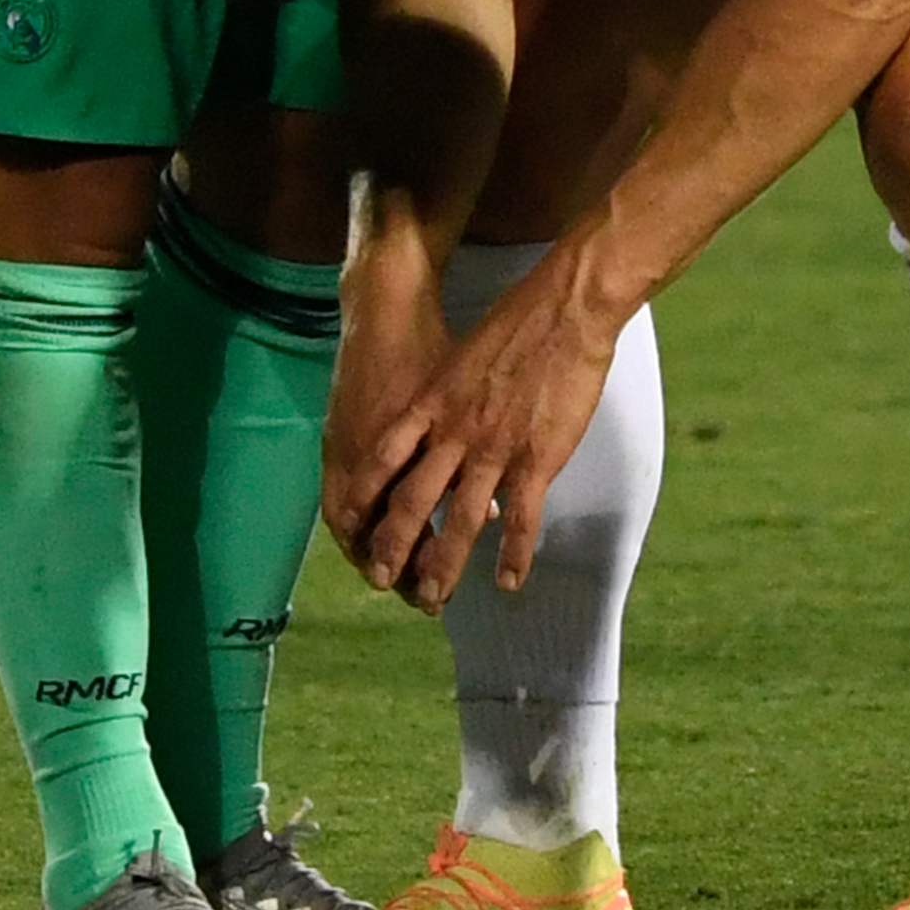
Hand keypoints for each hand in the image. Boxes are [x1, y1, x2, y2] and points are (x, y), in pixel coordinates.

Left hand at [326, 262, 623, 610]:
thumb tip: (438, 427)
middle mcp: (453, 431)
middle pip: (413, 500)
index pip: (384, 459)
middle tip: (382, 580)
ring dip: (446, 563)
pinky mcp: (535, 458)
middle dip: (394, 546)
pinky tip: (506, 582)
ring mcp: (493, 448)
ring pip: (461, 519)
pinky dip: (513, 555)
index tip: (349, 527)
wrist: (560, 311)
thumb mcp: (460, 362)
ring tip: (437, 598)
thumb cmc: (512, 328)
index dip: (364, 496)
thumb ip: (445, 399)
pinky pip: (520, 518)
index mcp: (431, 405)